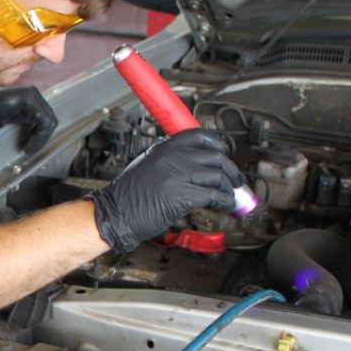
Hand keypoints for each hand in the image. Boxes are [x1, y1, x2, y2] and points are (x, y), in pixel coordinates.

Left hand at [0, 83, 58, 153]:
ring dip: (39, 136)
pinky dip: (35, 132)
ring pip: (46, 122)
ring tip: (28, 146)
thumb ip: (21, 125)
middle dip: (41, 138)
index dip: (40, 137)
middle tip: (30, 149)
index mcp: (30, 97)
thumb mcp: (2, 117)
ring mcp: (33, 100)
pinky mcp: (30, 106)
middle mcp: (35, 97)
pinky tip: (27, 139)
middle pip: (49, 121)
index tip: (29, 148)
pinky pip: (40, 120)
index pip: (46, 120)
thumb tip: (33, 137)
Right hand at [91, 132, 242, 253]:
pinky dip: (224, 201)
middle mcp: (172, 157)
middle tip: (236, 180)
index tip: (226, 153)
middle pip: (215, 156)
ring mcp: (178, 175)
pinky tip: (224, 207)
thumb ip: (169, 162)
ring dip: (230, 189)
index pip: (200, 136)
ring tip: (231, 198)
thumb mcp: (146, 167)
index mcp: (164, 148)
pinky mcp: (182, 195)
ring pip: (218, 175)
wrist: (113, 214)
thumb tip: (194, 169)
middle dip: (232, 170)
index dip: (219, 145)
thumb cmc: (126, 197)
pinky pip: (214, 195)